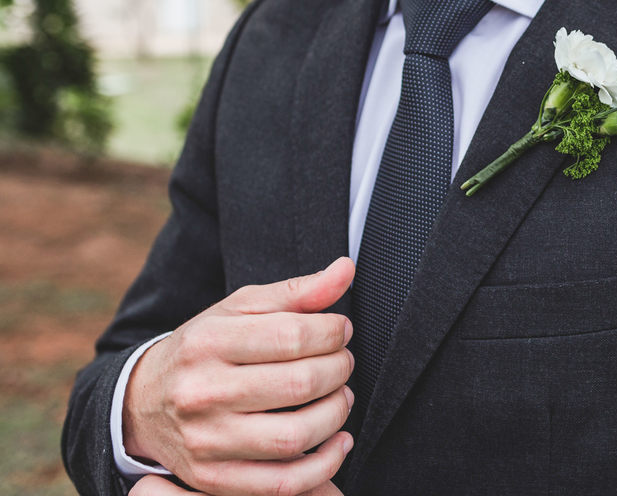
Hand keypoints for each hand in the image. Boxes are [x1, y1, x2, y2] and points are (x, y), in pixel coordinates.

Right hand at [123, 258, 356, 495]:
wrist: (143, 403)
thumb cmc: (205, 348)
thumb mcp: (240, 309)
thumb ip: (297, 292)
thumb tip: (346, 269)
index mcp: (207, 342)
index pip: (293, 335)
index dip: (333, 332)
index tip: (341, 331)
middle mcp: (201, 392)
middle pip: (299, 384)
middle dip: (339, 370)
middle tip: (343, 362)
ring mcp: (205, 440)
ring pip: (295, 436)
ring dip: (336, 414)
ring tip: (340, 396)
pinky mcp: (212, 479)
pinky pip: (282, 483)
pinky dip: (324, 465)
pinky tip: (338, 441)